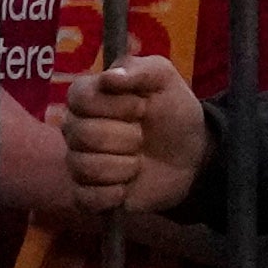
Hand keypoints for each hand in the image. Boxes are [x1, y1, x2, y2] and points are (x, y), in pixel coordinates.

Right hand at [61, 55, 210, 219]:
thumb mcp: (165, 79)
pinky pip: (85, 198)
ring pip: (84, 167)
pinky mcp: (87, 195)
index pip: (80, 98)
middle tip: (143, 137)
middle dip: (126, 138)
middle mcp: (75, 129)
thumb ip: (140, 70)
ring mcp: (79, 162)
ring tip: (138, 162)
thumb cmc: (173, 111)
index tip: (141, 107)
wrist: (192, 155)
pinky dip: (113, 194)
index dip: (115, 105)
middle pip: (82, 135)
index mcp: (87, 96)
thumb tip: (110, 78)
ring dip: (123, 166)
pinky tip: (127, 187)